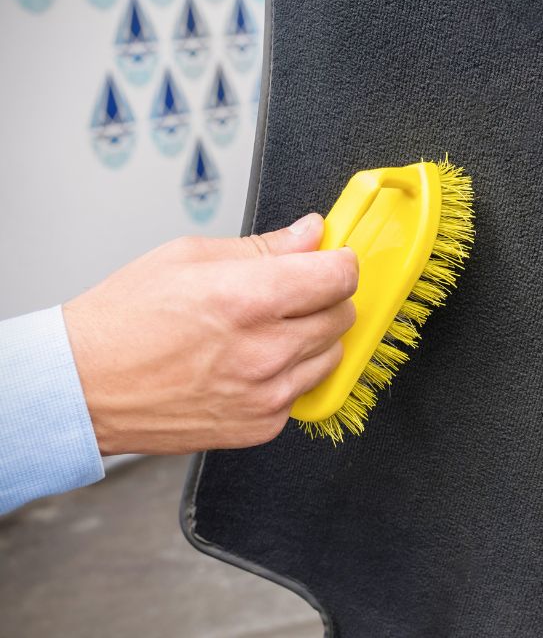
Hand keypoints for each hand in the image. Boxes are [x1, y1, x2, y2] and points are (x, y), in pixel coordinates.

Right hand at [63, 214, 357, 454]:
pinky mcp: (262, 426)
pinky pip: (304, 391)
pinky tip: (251, 363)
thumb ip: (265, 247)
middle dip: (324, 297)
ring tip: (264, 329)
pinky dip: (290, 375)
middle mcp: (265, 350)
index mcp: (248, 299)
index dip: (338, 261)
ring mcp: (266, 394)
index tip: (331, 258)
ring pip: (332, 355)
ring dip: (312, 338)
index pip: (340, 276)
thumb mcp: (188, 257)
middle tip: (290, 292)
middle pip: (342, 314)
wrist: (81, 387)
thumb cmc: (122, 321)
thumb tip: (311, 233)